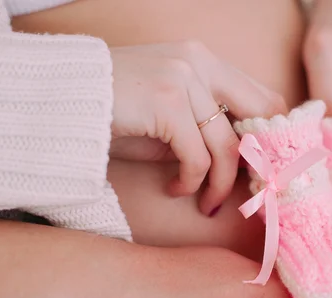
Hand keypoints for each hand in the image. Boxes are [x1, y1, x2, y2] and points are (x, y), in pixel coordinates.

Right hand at [108, 41, 286, 214]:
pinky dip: (191, 182)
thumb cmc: (119, 115)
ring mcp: (183, 78)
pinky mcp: (166, 101)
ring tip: (206, 202)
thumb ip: (211, 131)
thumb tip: (249, 163)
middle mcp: (200, 63)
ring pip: (227, 146)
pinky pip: (198, 158)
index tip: (261, 171)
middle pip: (261, 116)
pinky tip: (176, 188)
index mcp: (207, 62)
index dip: (270, 138)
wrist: (62, 103)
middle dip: (260, 160)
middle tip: (251, 191)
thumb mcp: (174, 120)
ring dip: (219, 185)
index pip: (264, 98)